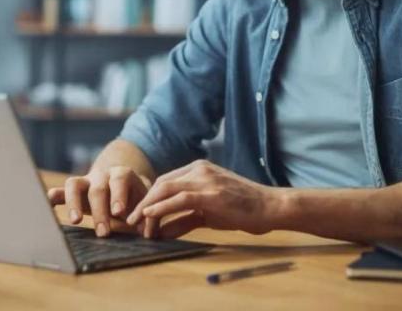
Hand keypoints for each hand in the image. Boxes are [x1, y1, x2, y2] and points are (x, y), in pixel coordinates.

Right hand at [47, 166, 150, 237]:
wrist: (123, 185)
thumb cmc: (135, 199)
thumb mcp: (144, 204)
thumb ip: (146, 217)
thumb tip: (147, 232)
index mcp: (122, 175)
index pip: (120, 181)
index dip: (118, 195)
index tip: (119, 212)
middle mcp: (102, 175)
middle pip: (97, 188)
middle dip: (100, 210)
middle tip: (103, 233)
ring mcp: (84, 181)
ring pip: (74, 184)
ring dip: (73, 202)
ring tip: (75, 221)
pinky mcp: (72, 192)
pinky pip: (59, 192)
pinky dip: (52, 199)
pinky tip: (46, 210)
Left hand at [126, 160, 279, 238]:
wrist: (270, 206)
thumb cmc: (243, 209)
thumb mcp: (209, 214)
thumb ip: (184, 220)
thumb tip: (162, 232)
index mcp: (198, 169)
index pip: (165, 181)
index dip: (149, 199)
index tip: (138, 216)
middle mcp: (199, 169)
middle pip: (161, 183)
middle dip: (143, 203)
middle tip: (131, 222)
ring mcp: (205, 179)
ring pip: (166, 188)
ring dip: (148, 207)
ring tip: (136, 224)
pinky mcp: (211, 192)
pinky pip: (179, 198)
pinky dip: (162, 207)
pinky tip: (150, 216)